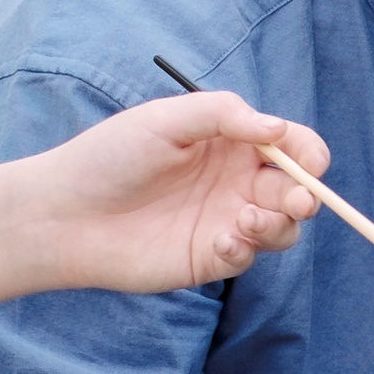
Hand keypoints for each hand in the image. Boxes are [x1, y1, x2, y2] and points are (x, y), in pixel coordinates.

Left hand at [26, 94, 330, 295]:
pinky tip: (219, 243)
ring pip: (283, 228)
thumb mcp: (165, 119)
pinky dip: (246, 249)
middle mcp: (235, 182)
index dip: (309, 154)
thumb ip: (224, 115)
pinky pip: (250, 257)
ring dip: (279, 225)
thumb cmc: (109, 157)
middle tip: (295, 202)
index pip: (291, 146)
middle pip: (296, 190)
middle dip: (306, 196)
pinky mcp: (212, 258)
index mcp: (230, 143)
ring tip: (246, 222)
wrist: (65, 215)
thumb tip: (278, 131)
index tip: (309, 163)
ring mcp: (226, 221)